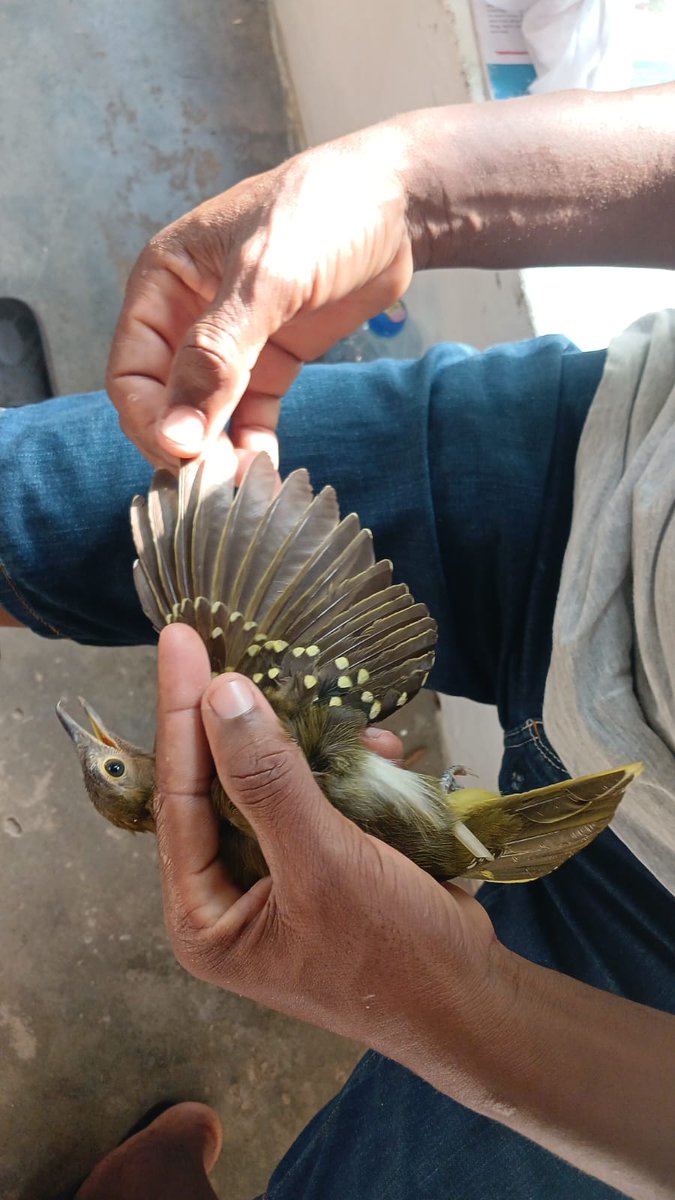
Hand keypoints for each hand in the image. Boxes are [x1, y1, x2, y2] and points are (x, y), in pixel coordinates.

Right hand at [107, 124, 414, 470]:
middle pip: (164, 402)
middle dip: (184, 444)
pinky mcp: (272, 362)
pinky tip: (264, 468)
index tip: (181, 458)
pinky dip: (252, 445)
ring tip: (241, 486)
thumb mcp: (266, 276)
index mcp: (164, 282)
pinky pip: (250, 416)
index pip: (131, 373)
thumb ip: (218, 353)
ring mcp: (232, 343)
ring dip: (218, 454)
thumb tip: (175, 433)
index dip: (150, 421)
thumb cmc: (324, 212)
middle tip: (214, 484)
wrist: (399, 205)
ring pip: (206, 416)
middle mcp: (188, 316)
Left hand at [155, 623, 498, 1083]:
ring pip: (271, 782)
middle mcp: (226, 896)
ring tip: (343, 716)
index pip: (177, 796)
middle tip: (235, 644)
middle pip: (218, 783)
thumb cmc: (393, 952)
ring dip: (307, 746)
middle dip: (244, 722)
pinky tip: (380, 751)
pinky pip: (315, 797)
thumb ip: (269, 781)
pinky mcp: (320, 862)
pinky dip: (344, 770)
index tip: (181, 641)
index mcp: (202, 915)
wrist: (474, 1001)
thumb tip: (222, 697)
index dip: (180, 713)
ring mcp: (274, 879)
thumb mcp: (325, 864)